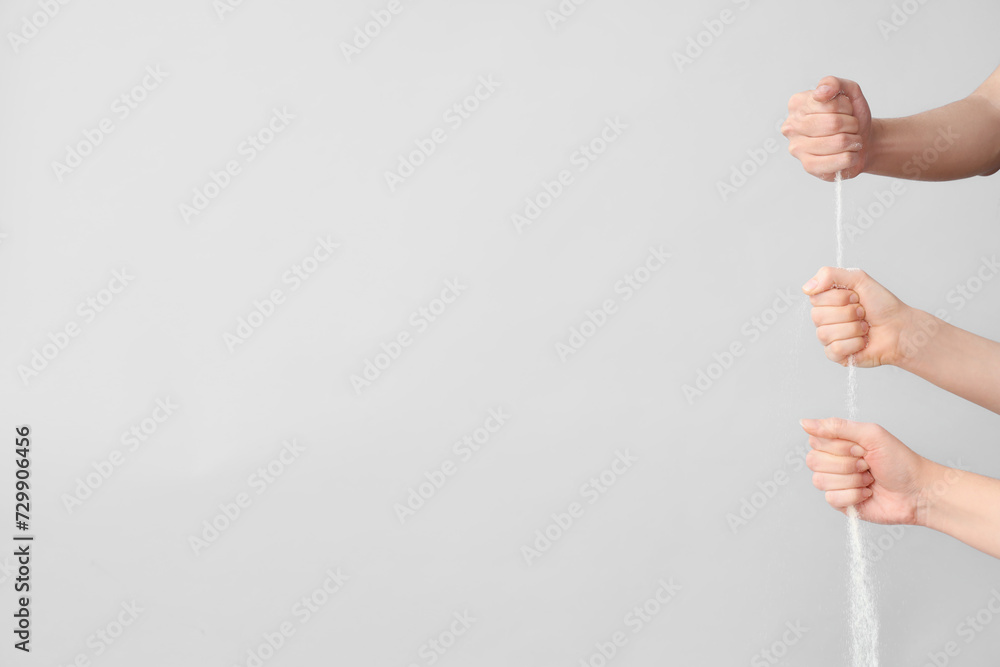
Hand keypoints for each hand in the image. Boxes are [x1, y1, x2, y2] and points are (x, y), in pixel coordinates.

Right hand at [782, 75, 873, 180]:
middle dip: (851, 124)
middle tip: (851, 127)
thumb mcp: (848, 92)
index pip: (829, 103)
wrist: (862, 142)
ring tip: (850, 141)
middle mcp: (791, 126)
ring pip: (838, 142)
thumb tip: (822, 92)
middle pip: (833, 123)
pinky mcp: (808, 166)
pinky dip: (852, 156)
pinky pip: (840, 160)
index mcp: (797, 104)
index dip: (846, 107)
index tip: (845, 110)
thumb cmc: (852, 117)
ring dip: (853, 141)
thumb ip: (834, 83)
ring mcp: (797, 148)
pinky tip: (847, 154)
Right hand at [800, 418, 928, 524]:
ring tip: (869, 479)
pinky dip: (854, 496)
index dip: (837, 447)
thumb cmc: (900, 461)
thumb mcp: (870, 434)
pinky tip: (868, 493)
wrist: (918, 491)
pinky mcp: (841, 503)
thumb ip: (836, 426)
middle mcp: (834, 462)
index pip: (815, 441)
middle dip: (846, 464)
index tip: (860, 448)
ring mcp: (836, 483)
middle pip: (813, 461)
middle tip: (867, 464)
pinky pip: (831, 498)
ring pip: (820, 481)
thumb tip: (804, 422)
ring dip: (852, 480)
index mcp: (838, 443)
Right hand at [801, 266, 914, 367]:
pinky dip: (854, 344)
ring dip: (853, 329)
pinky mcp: (836, 355)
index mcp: (827, 301)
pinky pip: (835, 349)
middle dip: (848, 313)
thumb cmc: (883, 306)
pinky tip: (863, 341)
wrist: (901, 328)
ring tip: (865, 327)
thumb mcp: (859, 279)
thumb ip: (830, 275)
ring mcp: (829, 338)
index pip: (815, 299)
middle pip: (818, 317)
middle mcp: (825, 320)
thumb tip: (806, 288)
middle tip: (862, 313)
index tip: (856, 297)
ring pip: (825, 334)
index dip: (839, 297)